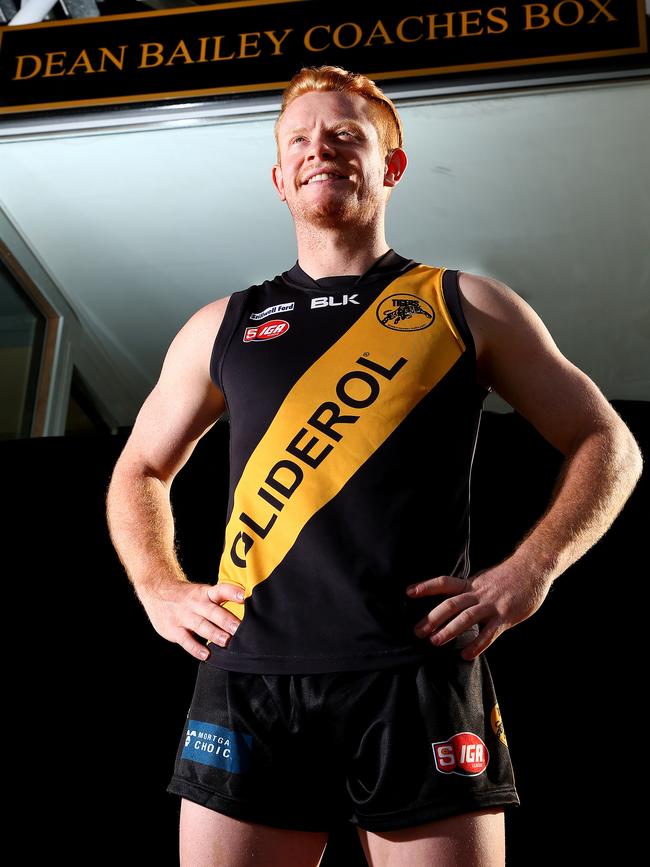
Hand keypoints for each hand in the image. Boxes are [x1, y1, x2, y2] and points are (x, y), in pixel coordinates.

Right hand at [136, 577, 242, 660]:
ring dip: (214, 634)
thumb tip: (247, 609)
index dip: (232, 592)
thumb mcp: (202, 592)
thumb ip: (220, 600)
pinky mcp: (174, 630)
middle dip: (227, 620)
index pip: (220, 590)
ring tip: (227, 641)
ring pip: (201, 626)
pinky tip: (206, 654)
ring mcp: (184, 617)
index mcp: (205, 593)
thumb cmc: (187, 595)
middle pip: (213, 611)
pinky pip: (186, 640)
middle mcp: (195, 604)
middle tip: (239, 628)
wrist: (156, 590)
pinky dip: (196, 648)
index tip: (244, 596)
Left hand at [406, 564, 551, 659]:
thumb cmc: (508, 576)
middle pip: (451, 604)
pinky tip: (465, 655)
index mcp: (471, 584)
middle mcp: (478, 593)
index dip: (426, 586)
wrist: (533, 568)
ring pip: (466, 618)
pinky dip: (476, 645)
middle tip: (417, 631)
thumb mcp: (484, 579)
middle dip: (432, 618)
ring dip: (449, 630)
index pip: (444, 583)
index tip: (408, 592)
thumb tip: (453, 602)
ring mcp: (492, 605)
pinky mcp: (506, 617)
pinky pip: (489, 634)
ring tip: (435, 642)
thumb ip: (470, 590)